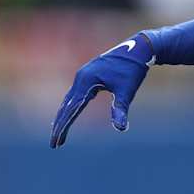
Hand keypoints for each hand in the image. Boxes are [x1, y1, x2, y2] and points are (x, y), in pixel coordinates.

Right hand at [50, 33, 154, 147]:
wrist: (139, 48)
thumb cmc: (133, 70)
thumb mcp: (127, 91)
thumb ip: (120, 109)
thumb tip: (120, 129)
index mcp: (86, 81)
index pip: (71, 109)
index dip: (63, 127)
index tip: (56, 142)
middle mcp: (81, 77)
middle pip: (66, 106)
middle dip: (60, 125)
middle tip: (54, 144)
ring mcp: (83, 75)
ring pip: (69, 100)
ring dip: (64, 117)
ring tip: (59, 133)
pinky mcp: (89, 75)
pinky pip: (76, 94)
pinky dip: (71, 107)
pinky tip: (70, 114)